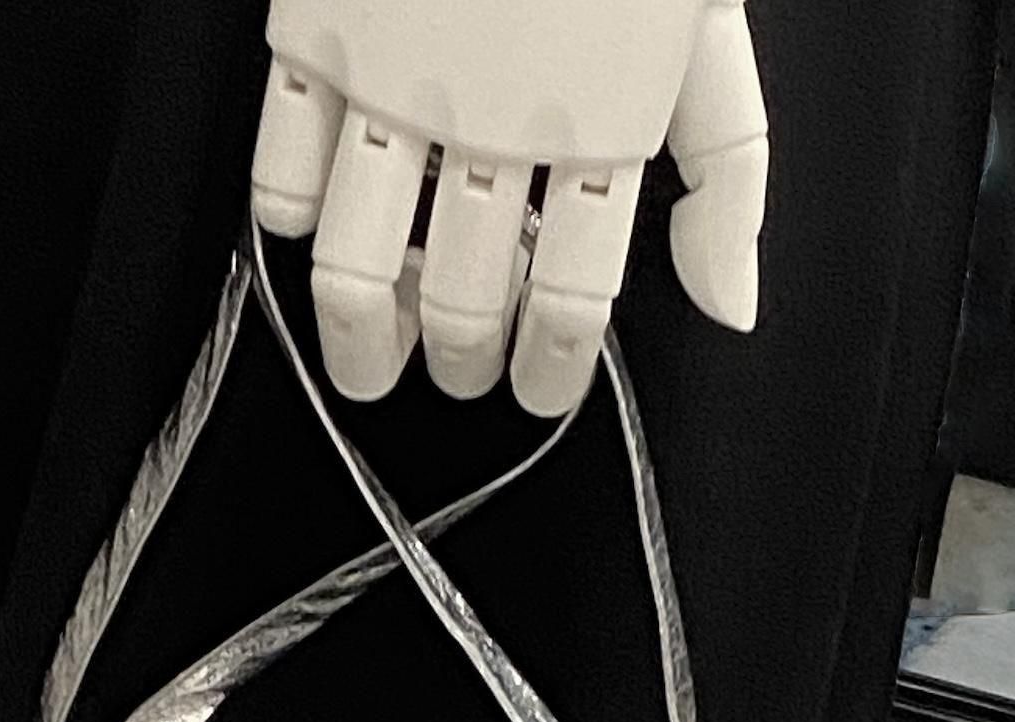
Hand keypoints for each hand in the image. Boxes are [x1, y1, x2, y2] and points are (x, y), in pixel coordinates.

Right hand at [251, 0, 767, 415]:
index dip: (549, 366)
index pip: (575, 295)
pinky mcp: (319, 28)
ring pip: (362, 267)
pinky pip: (283, 171)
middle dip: (463, 359)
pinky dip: (292, 224)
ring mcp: (401, 73)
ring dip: (366, 336)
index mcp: (606, 113)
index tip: (535, 392)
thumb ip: (729, 169)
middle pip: (467, 296)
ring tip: (374, 362)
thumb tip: (731, 310)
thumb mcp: (703, 24)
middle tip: (458, 372)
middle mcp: (501, 110)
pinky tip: (315, 235)